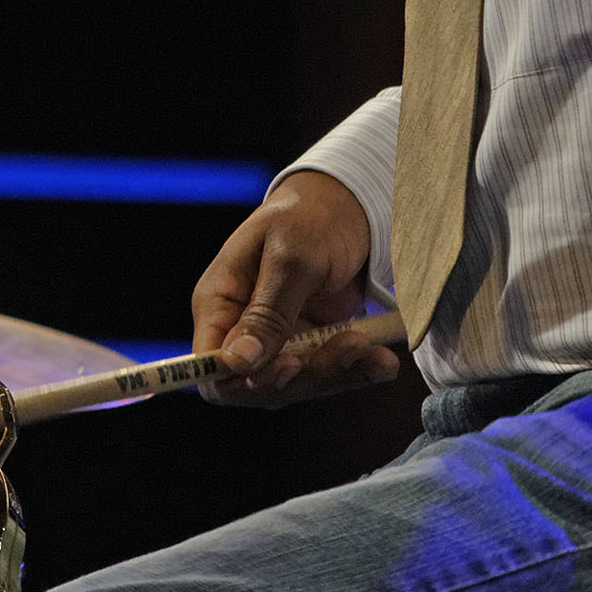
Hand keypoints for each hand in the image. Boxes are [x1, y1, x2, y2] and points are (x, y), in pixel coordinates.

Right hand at [190, 171, 402, 408]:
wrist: (351, 207)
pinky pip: (329, 374)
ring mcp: (279, 339)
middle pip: (257, 384)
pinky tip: (382, 362)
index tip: (286, 366)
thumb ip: (266, 313)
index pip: (209, 364)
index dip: (239, 381)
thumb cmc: (309, 218)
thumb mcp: (289, 258)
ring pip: (297, 385)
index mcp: (220, 301)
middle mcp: (243, 327)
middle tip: (346, 345)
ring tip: (366, 343)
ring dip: (335, 372)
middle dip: (302, 375)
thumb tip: (237, 363)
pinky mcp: (313, 344)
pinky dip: (357, 371)